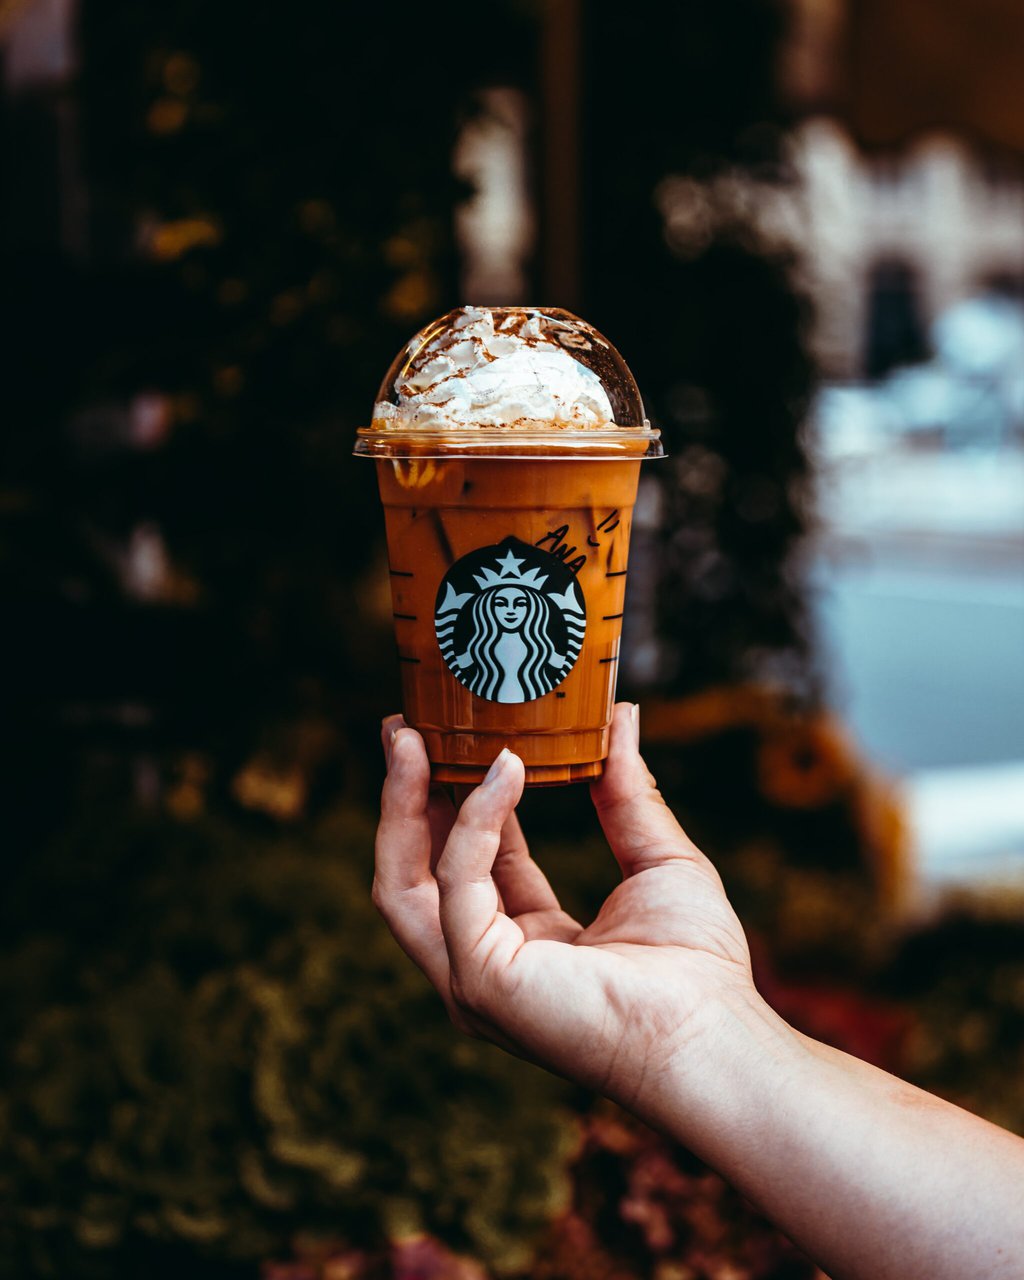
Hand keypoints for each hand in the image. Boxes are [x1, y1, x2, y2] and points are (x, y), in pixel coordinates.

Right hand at [373, 703, 755, 1119]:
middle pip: (413, 871)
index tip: (449, 737)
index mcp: (525, 944)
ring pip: (404, 880)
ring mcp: (472, 978)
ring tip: (409, 737)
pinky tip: (505, 770)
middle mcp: (484, 965)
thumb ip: (626, 791)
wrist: (713, 1033)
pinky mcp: (480, 977)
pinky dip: (474, 821)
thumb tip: (620, 715)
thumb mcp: (658, 858)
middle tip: (402, 727)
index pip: (470, 862)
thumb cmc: (698, 965)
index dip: (459, 799)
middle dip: (402, 797)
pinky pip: (457, 881)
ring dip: (401, 803)